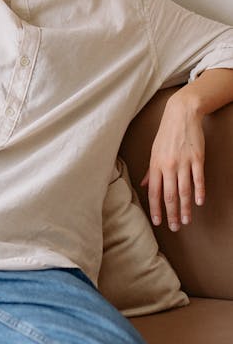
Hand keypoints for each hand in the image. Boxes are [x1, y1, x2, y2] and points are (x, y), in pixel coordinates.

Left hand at [141, 91, 205, 230]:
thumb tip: (144, 186)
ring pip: (184, 190)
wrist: (181, 115)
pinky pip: (198, 178)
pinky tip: (199, 202)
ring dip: (186, 207)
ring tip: (187, 220)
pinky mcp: (197, 158)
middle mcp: (168, 166)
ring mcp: (184, 162)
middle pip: (169, 195)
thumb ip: (150, 171)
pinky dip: (199, 192)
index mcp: (155, 165)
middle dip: (171, 213)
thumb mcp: (153, 151)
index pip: (154, 192)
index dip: (155, 209)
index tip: (158, 222)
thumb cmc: (165, 134)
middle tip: (175, 227)